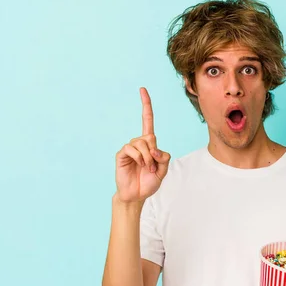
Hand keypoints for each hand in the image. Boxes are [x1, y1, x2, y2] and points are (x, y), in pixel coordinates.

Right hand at [115, 87, 170, 202]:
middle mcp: (139, 143)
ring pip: (142, 143)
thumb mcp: (163, 169)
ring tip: (146, 169)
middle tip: (152, 166)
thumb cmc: (149, 182)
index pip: (147, 120)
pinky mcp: (122, 154)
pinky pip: (132, 149)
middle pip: (150, 136)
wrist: (137, 195)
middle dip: (154, 152)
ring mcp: (129, 148)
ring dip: (147, 158)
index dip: (146, 105)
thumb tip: (154, 148)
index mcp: (149, 144)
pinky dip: (139, 158)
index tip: (142, 90)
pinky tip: (138, 166)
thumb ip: (163, 157)